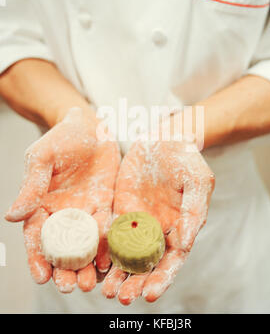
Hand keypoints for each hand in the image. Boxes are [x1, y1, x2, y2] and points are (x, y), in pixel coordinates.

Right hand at [5, 107, 120, 292]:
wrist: (90, 127)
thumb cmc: (61, 139)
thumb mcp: (41, 159)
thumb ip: (31, 187)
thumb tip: (11, 216)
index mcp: (42, 205)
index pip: (37, 237)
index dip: (37, 258)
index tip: (42, 276)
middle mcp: (65, 213)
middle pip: (63, 248)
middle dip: (65, 270)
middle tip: (71, 287)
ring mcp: (87, 210)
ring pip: (86, 244)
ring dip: (88, 265)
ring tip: (93, 282)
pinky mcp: (106, 204)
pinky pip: (108, 228)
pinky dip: (109, 245)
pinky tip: (112, 260)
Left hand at [102, 137, 214, 303]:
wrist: (164, 138)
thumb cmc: (187, 160)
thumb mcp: (198, 182)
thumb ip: (194, 212)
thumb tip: (185, 243)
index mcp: (179, 228)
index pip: (171, 261)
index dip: (162, 279)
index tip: (149, 295)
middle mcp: (157, 230)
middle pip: (146, 264)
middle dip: (135, 283)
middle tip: (121, 297)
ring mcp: (137, 220)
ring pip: (125, 253)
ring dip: (116, 273)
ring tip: (105, 290)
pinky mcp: (119, 208)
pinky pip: (110, 232)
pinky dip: (104, 249)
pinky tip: (95, 261)